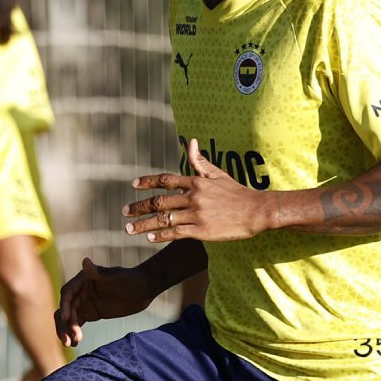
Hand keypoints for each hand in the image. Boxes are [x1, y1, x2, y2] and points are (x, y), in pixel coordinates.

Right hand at [56, 258, 153, 346]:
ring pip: (69, 318)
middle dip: (64, 323)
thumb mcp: (117, 276)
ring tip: (71, 343)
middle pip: (66, 308)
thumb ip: (100, 272)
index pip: (68, 292)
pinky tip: (76, 343)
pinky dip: (73, 333)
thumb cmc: (131, 278)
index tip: (66, 318)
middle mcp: (81, 291)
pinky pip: (77, 324)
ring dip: (67, 330)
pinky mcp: (90, 313)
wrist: (144, 289)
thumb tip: (85, 261)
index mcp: (83, 279)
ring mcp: (84, 303)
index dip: (65, 305)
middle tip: (67, 339)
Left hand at [122, 138, 270, 242]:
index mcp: (196, 182)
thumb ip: (200, 161)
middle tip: (125, 212)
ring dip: (144, 224)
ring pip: (164, 218)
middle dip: (139, 207)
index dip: (148, 181)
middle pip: (159, 201)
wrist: (256, 211)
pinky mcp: (202, 230)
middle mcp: (193, 197)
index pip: (166, 180)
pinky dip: (161, 235)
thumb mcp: (218, 174)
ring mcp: (197, 214)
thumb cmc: (237, 192)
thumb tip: (191, 142)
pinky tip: (150, 238)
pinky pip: (176, 233)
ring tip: (129, 229)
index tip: (134, 185)